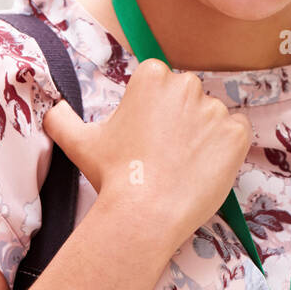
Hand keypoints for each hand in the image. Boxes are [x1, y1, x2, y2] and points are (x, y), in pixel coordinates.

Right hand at [43, 58, 252, 251]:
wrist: (145, 212)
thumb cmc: (114, 175)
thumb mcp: (79, 142)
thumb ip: (61, 118)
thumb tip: (52, 108)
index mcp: (153, 77)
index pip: (160, 83)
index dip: (153, 111)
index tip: (146, 135)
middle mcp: (187, 85)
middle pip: (188, 97)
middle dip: (179, 120)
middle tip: (163, 153)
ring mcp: (216, 109)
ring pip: (212, 116)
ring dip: (202, 135)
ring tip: (182, 165)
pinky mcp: (237, 133)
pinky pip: (237, 132)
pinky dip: (227, 148)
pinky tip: (205, 167)